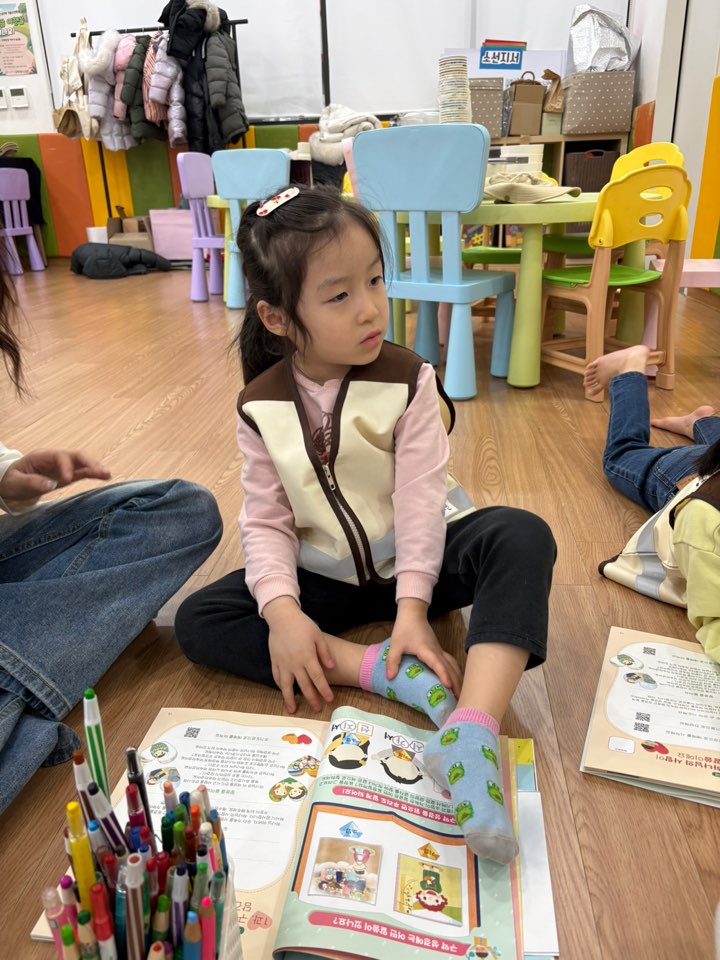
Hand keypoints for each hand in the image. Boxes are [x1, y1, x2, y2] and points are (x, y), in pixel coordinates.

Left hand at [0, 449, 110, 501]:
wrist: (11, 482)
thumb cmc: (11, 481)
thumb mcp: (16, 483)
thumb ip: (32, 482)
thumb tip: (52, 484)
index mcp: (42, 457)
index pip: (59, 456)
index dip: (66, 466)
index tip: (67, 479)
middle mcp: (55, 459)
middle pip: (76, 455)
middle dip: (88, 462)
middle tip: (99, 472)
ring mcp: (63, 466)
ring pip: (82, 463)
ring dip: (95, 467)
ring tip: (107, 475)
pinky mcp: (67, 475)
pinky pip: (82, 472)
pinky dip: (94, 474)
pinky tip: (105, 476)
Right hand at [264, 597, 335, 714]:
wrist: (282, 617)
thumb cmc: (303, 625)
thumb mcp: (318, 635)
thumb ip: (324, 652)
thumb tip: (332, 667)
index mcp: (307, 657)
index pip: (318, 678)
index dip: (324, 690)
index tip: (329, 700)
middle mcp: (295, 664)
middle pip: (304, 685)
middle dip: (311, 699)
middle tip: (317, 709)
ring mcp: (283, 663)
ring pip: (286, 686)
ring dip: (290, 699)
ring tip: (292, 710)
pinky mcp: (274, 661)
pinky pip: (276, 677)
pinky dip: (279, 686)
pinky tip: (283, 691)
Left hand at [387, 598, 461, 697]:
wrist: (413, 614)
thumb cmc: (405, 629)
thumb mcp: (395, 645)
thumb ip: (393, 660)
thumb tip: (390, 677)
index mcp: (427, 650)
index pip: (437, 664)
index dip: (443, 675)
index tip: (449, 686)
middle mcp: (437, 651)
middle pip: (450, 668)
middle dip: (456, 683)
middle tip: (460, 698)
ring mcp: (440, 650)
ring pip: (453, 665)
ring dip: (458, 678)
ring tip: (461, 693)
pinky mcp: (439, 650)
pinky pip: (451, 662)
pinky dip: (455, 672)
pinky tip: (457, 680)